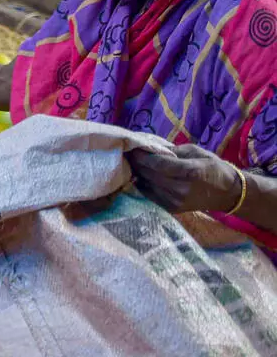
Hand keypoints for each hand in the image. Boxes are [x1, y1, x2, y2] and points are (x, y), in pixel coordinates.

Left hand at [126, 143, 242, 214]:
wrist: (228, 193)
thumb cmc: (213, 167)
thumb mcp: (196, 151)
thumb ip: (172, 150)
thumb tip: (149, 147)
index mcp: (190, 171)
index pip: (158, 164)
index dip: (142, 156)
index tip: (132, 148)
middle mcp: (181, 188)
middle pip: (149, 174)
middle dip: (137, 163)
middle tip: (128, 153)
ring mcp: (176, 201)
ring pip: (147, 185)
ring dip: (138, 174)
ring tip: (132, 163)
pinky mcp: (172, 209)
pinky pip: (150, 195)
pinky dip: (143, 185)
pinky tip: (140, 176)